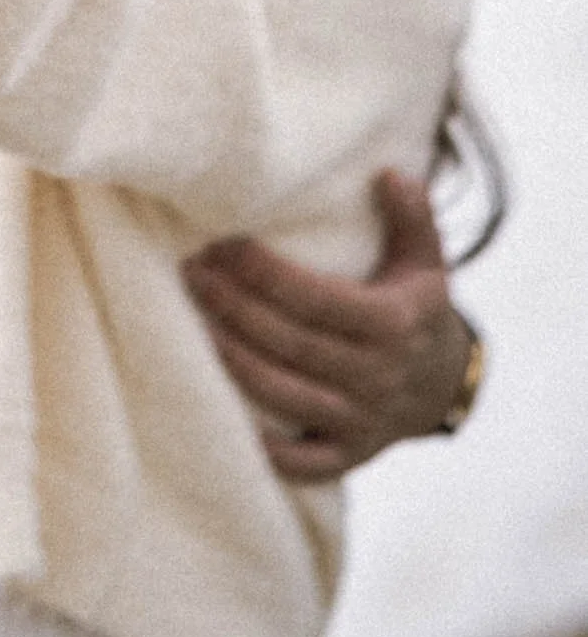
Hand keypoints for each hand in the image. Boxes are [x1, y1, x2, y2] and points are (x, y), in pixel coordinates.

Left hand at [181, 170, 474, 481]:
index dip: (267, 273)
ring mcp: (363, 420)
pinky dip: (267, 447)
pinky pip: (306, 462)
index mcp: (394, 323)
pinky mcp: (351, 455)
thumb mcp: (427, 262)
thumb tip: (391, 174)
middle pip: (291, 343)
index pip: (318, 299)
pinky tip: (224, 406)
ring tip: (194, 317)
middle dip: (234, 306)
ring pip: (286, 394)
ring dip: (234, 358)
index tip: (223, 244)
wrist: (445, 385)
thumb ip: (412, 217)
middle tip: (190, 271)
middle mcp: (378, 375)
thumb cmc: (416, 308)